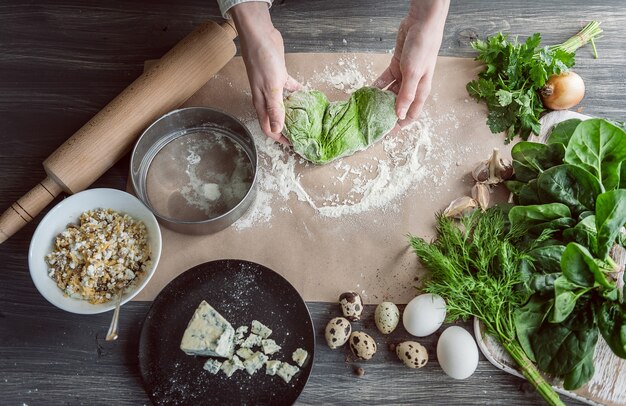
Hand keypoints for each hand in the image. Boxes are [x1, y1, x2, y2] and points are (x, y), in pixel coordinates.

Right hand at [231, 2, 300, 142]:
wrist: (260, 35)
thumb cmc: (263, 61)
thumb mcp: (271, 88)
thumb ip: (275, 109)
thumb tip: (277, 131)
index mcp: (261, 103)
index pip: (268, 127)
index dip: (280, 138)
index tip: (294, 144)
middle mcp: (266, 98)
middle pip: (276, 119)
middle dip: (288, 128)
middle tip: (304, 134)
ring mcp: (273, 87)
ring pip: (283, 105)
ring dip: (294, 112)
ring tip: (308, 118)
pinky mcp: (280, 75)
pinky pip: (289, 88)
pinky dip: (297, 92)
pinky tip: (307, 95)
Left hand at [374, 0, 448, 126]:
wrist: (421, 24)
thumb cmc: (422, 48)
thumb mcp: (413, 73)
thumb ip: (406, 94)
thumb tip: (400, 115)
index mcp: (421, 90)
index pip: (411, 114)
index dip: (400, 125)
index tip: (386, 133)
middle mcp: (413, 86)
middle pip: (399, 105)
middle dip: (386, 114)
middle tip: (372, 122)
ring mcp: (404, 76)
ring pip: (390, 93)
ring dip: (380, 100)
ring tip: (367, 108)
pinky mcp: (396, 66)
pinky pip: (385, 80)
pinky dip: (377, 86)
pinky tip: (367, 91)